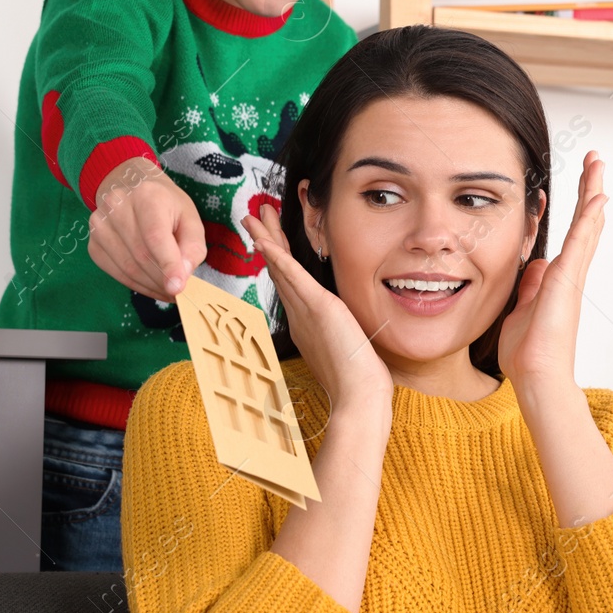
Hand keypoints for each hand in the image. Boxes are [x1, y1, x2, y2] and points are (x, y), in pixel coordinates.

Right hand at [87, 157, 205, 302]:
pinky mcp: (93, 242)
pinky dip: (136, 284)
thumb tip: (180, 277)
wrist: (134, 189)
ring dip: (151, 286)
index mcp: (147, 195)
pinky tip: (151, 285)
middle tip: (179, 291)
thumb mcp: (190, 220)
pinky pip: (116, 272)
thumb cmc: (167, 207)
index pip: (155, 236)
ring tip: (167, 290)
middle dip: (162, 280)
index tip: (178, 288)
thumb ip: (192, 248)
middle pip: (141, 255)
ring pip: (127, 268)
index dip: (167, 264)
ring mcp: (100, 224)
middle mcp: (117, 206)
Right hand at [243, 202, 394, 409]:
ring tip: (253, 216)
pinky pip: (293, 277)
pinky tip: (265, 241)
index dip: (276, 258)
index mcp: (305, 324)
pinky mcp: (318, 307)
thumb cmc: (356, 381)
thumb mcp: (343, 349)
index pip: (288, 283)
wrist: (359, 397)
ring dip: (267, 239)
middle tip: (254, 216)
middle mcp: (300, 315)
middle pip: (278, 270)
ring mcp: (306, 311)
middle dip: (266, 240)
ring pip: (280, 268)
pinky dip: (278, 257)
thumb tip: (340, 332)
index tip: (268, 239)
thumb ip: (336, 336)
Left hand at [497, 150, 607, 395]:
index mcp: (558, 280)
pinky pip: (579, 243)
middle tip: (596, 162)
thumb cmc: (529, 354)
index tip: (581, 187)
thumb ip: (530, 287)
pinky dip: (589, 219)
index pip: (572, 236)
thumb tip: (535, 267)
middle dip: (590, 191)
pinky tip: (597, 198)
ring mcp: (571, 277)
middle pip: (585, 224)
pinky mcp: (566, 281)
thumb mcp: (522, 310)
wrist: (536, 377)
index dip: (577, 209)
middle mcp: (570, 275)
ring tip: (597, 165)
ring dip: (592, 194)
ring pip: (586, 226)